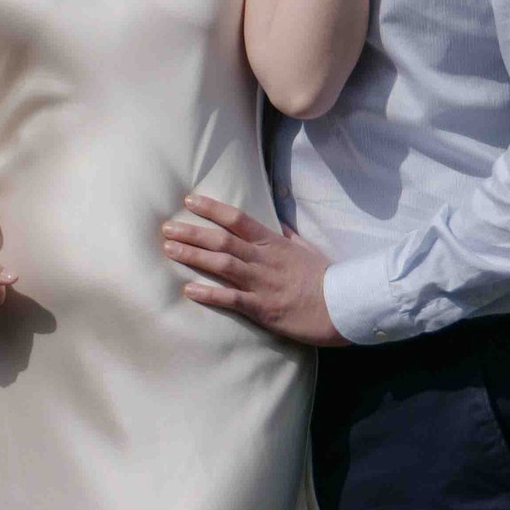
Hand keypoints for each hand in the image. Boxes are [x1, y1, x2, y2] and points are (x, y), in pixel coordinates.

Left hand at [159, 194, 342, 345]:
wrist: (343, 304)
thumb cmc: (326, 277)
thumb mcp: (306, 250)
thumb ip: (288, 237)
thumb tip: (277, 224)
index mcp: (273, 243)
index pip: (238, 219)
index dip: (212, 209)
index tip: (189, 201)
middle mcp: (263, 259)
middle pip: (222, 240)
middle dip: (192, 233)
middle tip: (166, 228)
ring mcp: (262, 283)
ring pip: (222, 265)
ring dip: (193, 256)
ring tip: (169, 250)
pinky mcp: (263, 308)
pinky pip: (232, 299)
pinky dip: (209, 294)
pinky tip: (188, 290)